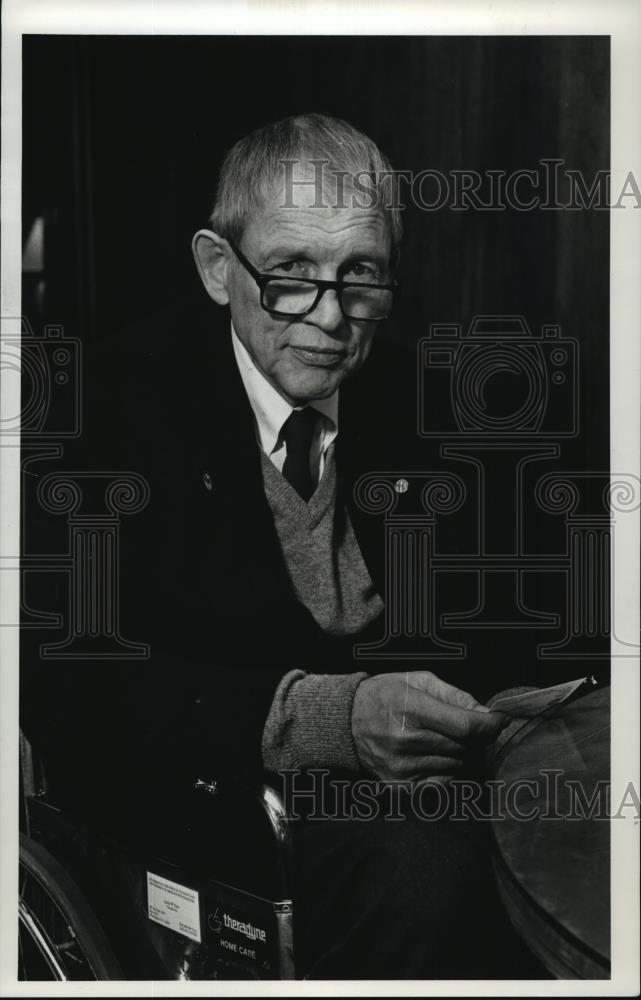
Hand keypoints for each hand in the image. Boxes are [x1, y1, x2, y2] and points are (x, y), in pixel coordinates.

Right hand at [351, 671, 506, 781]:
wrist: (345, 722)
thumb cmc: (385, 695)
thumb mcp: (418, 681)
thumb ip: (455, 696)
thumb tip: (487, 714)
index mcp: (411, 709)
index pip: (465, 726)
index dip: (490, 725)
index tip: (501, 719)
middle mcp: (406, 741)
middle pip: (464, 747)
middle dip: (475, 737)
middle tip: (469, 726)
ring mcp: (402, 767)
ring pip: (456, 765)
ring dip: (461, 752)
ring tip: (445, 737)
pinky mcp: (400, 785)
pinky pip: (442, 782)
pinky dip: (446, 769)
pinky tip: (434, 754)